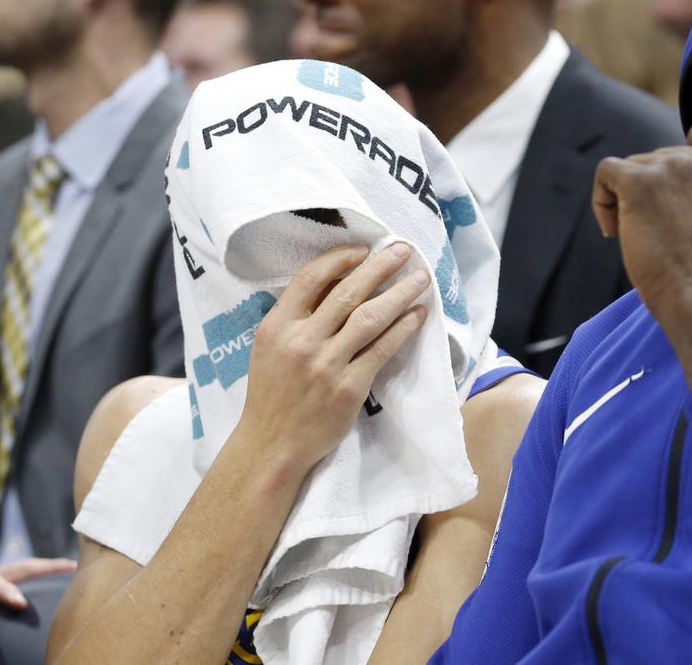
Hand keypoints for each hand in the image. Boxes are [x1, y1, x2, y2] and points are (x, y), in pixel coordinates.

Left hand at [0, 558, 76, 632]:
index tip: (20, 604)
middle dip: (46, 567)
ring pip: (23, 578)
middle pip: (19, 568)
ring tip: (74, 574)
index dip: (6, 591)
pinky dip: (38, 590)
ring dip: (47, 575)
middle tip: (72, 567)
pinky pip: (19, 591)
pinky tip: (54, 597)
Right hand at [238, 243, 429, 477]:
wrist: (273, 443)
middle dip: (380, 266)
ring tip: (421, 278)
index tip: (363, 249)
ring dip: (400, 293)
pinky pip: (383, 349)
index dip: (339, 258)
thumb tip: (338, 281)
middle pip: (348, 292)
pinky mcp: (349, 387)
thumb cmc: (273, 392)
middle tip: (404, 249)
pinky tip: (418, 315)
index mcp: (277, 326)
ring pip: (371, 317)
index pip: (310, 278)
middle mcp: (302, 341)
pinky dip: (403, 328)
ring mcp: (327, 365)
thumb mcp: (270, 347)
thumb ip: (297, 316)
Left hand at [592, 123, 691, 384]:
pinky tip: (614, 229)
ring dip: (629, 200)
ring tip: (640, 237)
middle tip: (659, 231)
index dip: (680, 164)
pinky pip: (607, 172)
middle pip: (662, 158)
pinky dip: (603, 199)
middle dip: (655, 191)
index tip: (673, 194)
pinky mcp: (639, 180)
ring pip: (634, 167)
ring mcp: (672, 166)